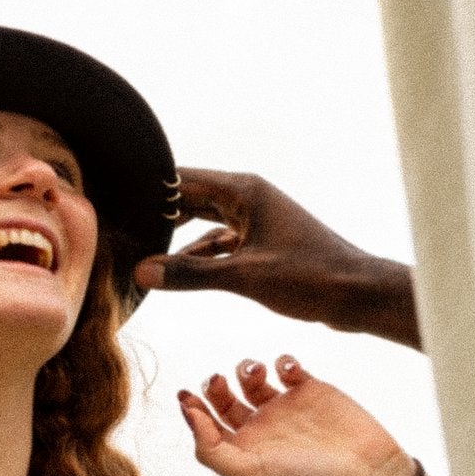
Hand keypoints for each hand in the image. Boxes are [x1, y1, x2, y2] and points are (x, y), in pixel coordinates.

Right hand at [134, 168, 421, 349]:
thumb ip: (191, 274)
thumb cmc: (311, 277)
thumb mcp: (245, 277)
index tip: (116, 194)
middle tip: (120, 224)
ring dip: (178, 238)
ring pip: (204, 223)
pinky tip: (175, 270)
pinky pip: (220, 243)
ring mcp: (256, 220)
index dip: (150, 188)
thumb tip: (142, 272)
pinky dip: (199, 255)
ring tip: (140, 249)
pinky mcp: (262, 243)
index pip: (183, 180)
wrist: (358, 295)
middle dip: (159, 213)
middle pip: (190, 199)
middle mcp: (249, 198)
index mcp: (245, 191)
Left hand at [178, 355, 417, 475]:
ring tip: (253, 374)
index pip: (209, 426)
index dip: (194, 410)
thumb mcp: (251, 475)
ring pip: (252, 379)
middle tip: (218, 380)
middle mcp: (263, 428)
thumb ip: (213, 451)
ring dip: (245, 369)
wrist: (365, 474)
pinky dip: (281, 361)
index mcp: (246, 450)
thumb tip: (191, 416)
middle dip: (215, 385)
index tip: (186, 395)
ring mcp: (287, 407)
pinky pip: (287, 367)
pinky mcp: (312, 389)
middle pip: (225, 399)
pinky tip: (287, 372)